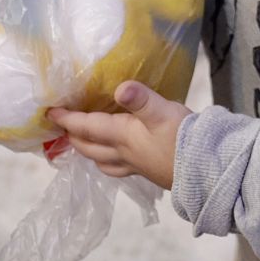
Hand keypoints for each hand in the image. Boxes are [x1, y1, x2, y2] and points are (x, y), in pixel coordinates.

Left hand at [49, 81, 191, 189]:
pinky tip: (117, 156)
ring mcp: (137, 166)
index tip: (49, 112)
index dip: (67, 119)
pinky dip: (109, 161)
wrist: (210, 170)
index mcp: (123, 137)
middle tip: (63, 127)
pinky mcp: (150, 172)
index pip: (87, 127)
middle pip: (90, 148)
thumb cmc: (185, 138)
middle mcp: (124, 154)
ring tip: (84, 143)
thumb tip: (121, 88)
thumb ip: (142, 99)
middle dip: (73, 137)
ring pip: (103, 162)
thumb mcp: (163, 112)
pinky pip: (119, 168)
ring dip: (89, 152)